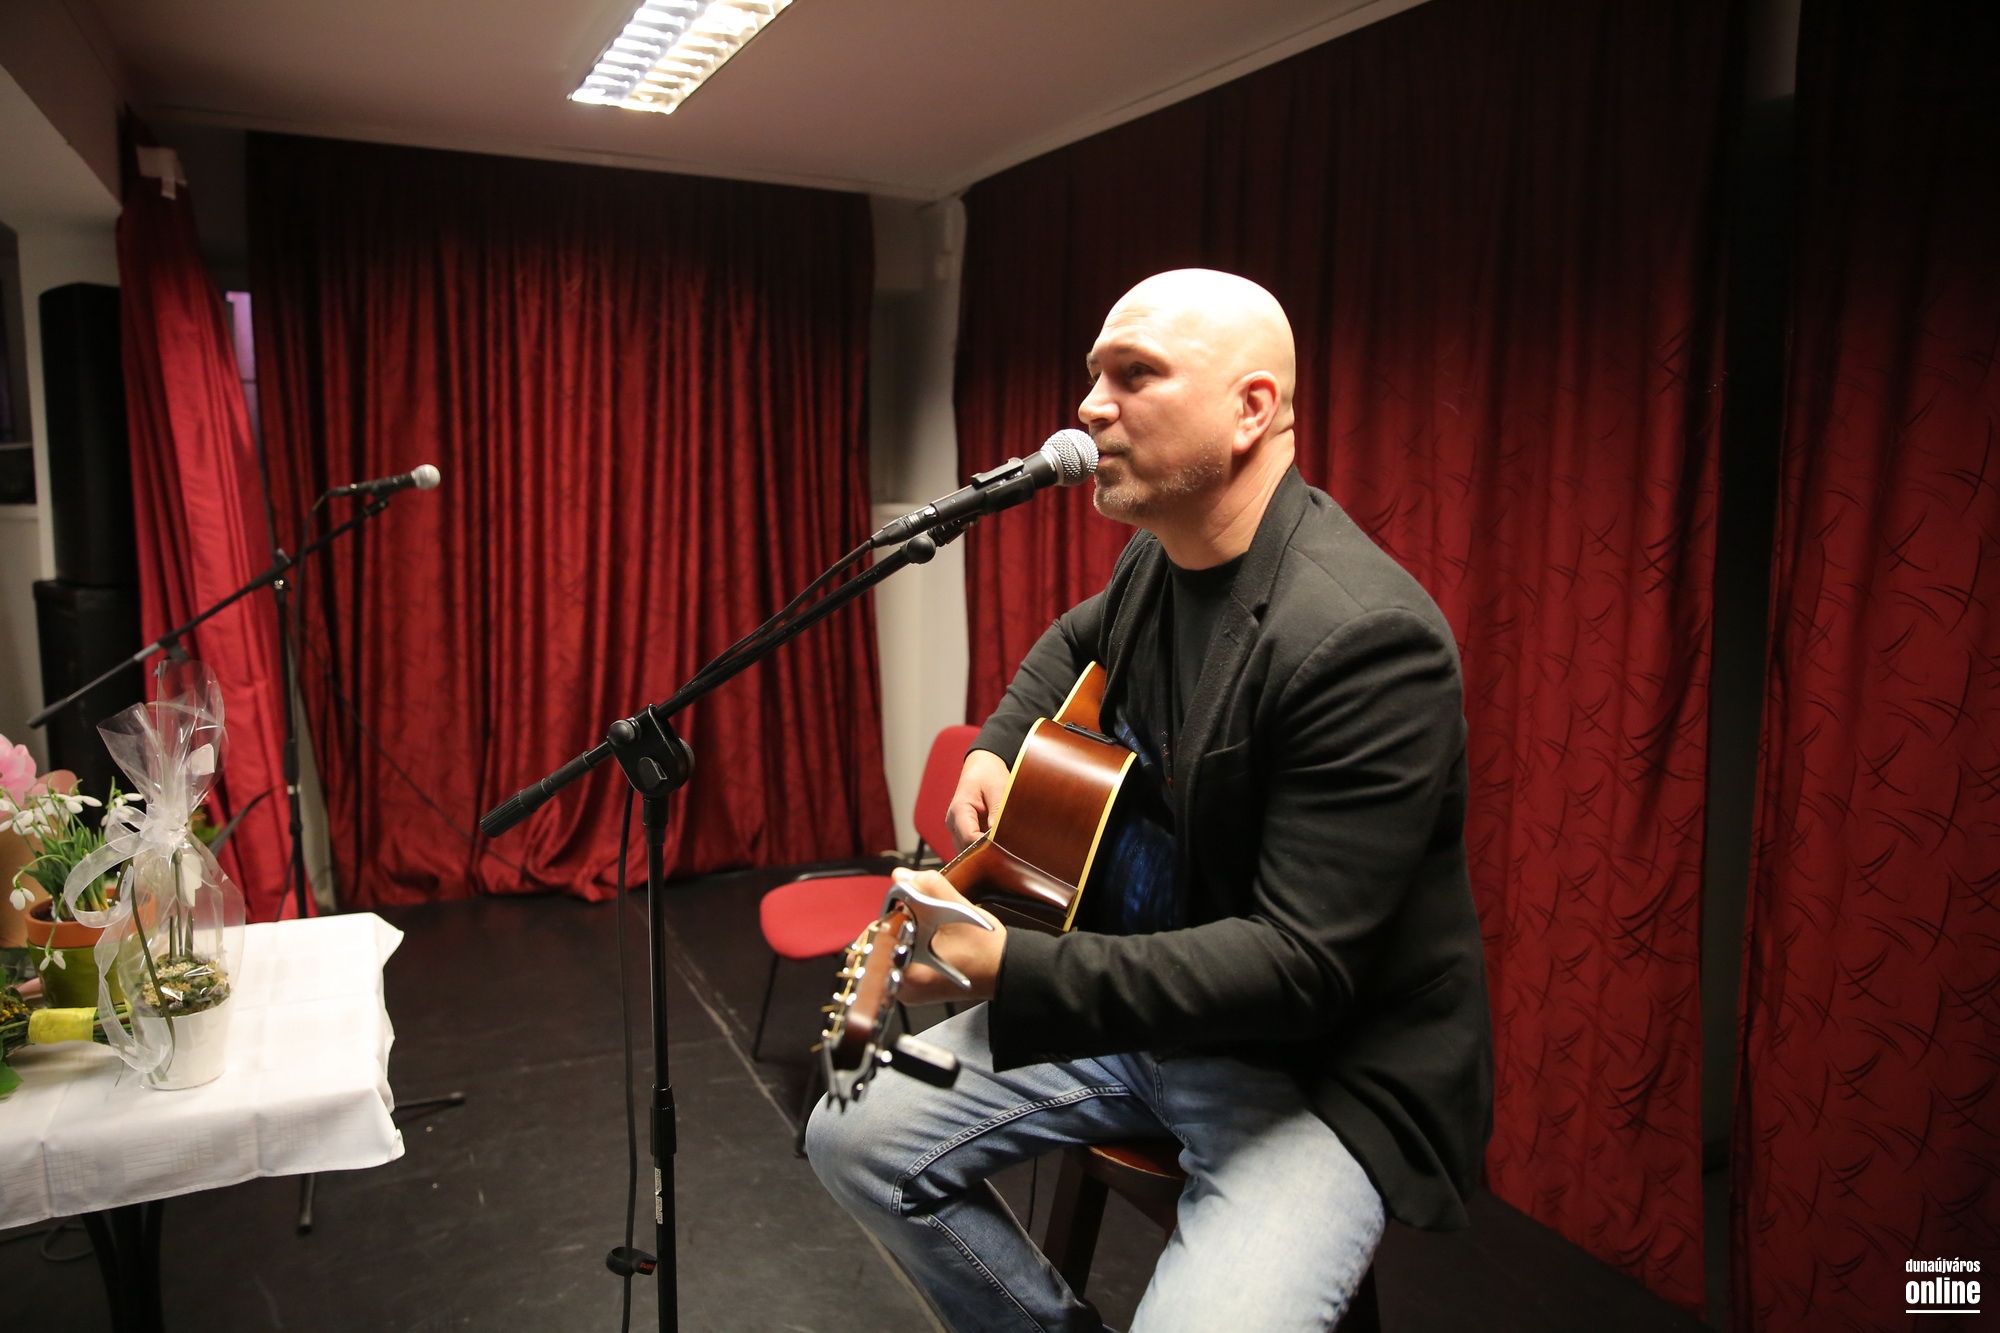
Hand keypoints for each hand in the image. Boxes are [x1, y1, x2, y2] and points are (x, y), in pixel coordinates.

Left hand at [893, 868, 1006, 1004]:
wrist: (1006, 969)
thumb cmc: (986, 947)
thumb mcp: (957, 909)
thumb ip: (927, 886)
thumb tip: (900, 875)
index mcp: (909, 974)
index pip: (879, 936)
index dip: (892, 915)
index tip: (910, 909)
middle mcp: (904, 990)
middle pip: (882, 946)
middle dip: (896, 925)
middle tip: (920, 919)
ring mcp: (909, 994)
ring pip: (891, 953)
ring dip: (902, 935)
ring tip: (926, 930)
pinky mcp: (916, 992)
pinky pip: (901, 962)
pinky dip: (909, 947)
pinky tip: (927, 940)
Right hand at [946, 749, 1010, 850]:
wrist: (982, 767)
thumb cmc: (989, 775)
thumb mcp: (998, 788)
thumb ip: (997, 810)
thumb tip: (996, 833)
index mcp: (959, 810)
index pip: (969, 838)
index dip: (986, 846)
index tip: (1005, 848)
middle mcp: (953, 823)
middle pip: (966, 850)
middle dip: (985, 853)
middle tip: (1008, 855)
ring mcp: (957, 830)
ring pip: (967, 853)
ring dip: (983, 854)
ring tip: (1004, 853)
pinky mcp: (963, 833)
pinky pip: (970, 849)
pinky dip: (983, 851)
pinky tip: (998, 850)